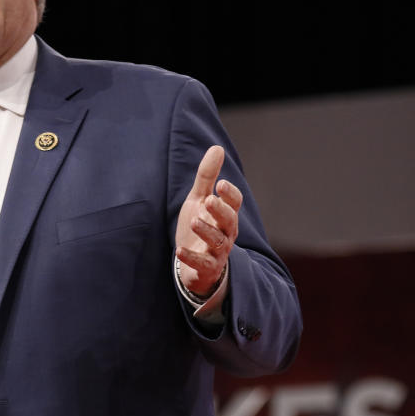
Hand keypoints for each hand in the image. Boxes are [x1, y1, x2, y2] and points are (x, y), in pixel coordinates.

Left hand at [175, 145, 241, 297]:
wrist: (194, 264)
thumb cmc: (200, 226)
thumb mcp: (199, 200)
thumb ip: (208, 177)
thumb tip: (218, 148)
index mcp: (226, 215)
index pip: (235, 203)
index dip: (230, 195)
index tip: (221, 184)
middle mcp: (226, 233)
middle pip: (230, 221)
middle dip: (221, 211)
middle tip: (209, 200)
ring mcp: (217, 252)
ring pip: (217, 242)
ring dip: (206, 231)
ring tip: (194, 221)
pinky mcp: (206, 268)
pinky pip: (202, 264)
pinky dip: (191, 258)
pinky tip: (179, 251)